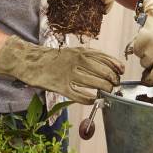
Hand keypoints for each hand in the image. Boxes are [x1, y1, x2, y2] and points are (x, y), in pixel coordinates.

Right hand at [0, 36, 123, 103]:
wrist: (31, 61)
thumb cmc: (56, 57)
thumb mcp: (74, 51)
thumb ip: (90, 58)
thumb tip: (109, 68)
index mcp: (81, 51)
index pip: (106, 59)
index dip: (116, 67)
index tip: (120, 72)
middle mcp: (77, 61)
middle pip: (104, 72)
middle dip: (112, 81)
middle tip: (113, 85)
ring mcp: (69, 74)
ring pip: (95, 84)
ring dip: (103, 90)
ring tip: (105, 93)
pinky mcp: (61, 87)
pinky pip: (80, 95)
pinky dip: (89, 99)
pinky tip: (93, 100)